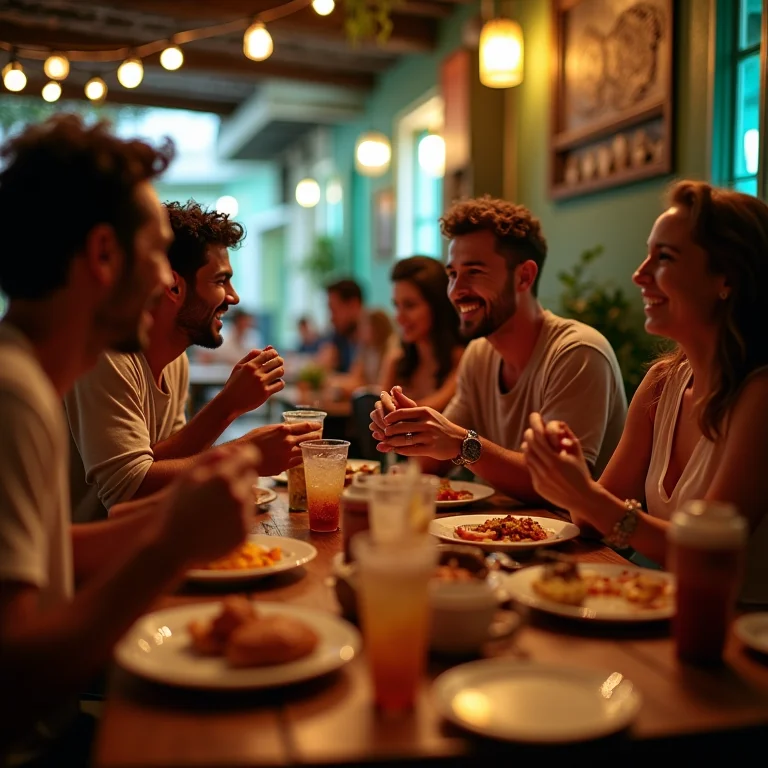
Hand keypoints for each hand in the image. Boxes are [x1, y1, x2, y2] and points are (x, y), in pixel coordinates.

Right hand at [159, 444, 258, 566]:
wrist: (173, 548)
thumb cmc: (175, 509)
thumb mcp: (186, 477)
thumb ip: (210, 458)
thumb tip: (232, 450)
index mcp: (223, 478)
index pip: (250, 456)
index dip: (245, 455)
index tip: (239, 459)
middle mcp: (238, 495)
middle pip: (251, 476)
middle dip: (240, 477)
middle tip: (220, 487)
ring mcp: (244, 516)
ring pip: (251, 497)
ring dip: (239, 497)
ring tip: (215, 508)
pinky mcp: (245, 532)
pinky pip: (248, 517)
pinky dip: (238, 516)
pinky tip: (218, 522)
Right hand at [220, 347, 284, 418]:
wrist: (230, 402)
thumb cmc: (234, 383)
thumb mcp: (239, 367)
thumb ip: (252, 355)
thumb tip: (269, 347)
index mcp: (250, 365)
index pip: (269, 353)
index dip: (274, 353)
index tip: (274, 356)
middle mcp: (256, 373)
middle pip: (277, 361)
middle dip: (279, 362)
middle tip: (278, 364)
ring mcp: (261, 383)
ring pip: (280, 372)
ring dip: (279, 372)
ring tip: (275, 374)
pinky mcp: (265, 393)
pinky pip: (280, 384)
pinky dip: (279, 383)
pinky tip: (275, 384)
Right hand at [246, 421, 322, 475]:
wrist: (242, 456)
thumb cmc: (251, 439)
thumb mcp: (267, 428)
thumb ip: (280, 429)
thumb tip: (290, 429)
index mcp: (283, 429)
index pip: (305, 426)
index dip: (314, 426)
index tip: (319, 426)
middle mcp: (288, 442)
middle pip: (308, 438)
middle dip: (315, 436)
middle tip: (319, 436)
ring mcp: (287, 455)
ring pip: (304, 450)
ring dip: (310, 448)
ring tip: (313, 447)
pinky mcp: (284, 466)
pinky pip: (297, 462)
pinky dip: (301, 458)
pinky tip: (302, 457)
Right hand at [369, 386, 413, 435]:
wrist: (417, 432)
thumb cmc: (415, 417)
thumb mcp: (411, 409)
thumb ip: (403, 399)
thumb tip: (395, 388)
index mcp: (389, 399)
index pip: (383, 397)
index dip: (387, 403)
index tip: (394, 410)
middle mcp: (381, 407)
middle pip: (376, 410)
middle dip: (381, 418)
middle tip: (388, 424)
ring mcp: (378, 419)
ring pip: (373, 421)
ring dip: (379, 427)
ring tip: (386, 433)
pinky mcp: (378, 430)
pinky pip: (374, 431)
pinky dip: (378, 434)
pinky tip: (383, 438)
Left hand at [378, 398, 465, 459]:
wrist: (458, 441)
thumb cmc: (439, 425)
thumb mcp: (428, 412)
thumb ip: (409, 405)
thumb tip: (393, 390)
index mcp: (425, 412)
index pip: (401, 413)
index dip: (389, 418)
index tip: (384, 421)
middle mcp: (427, 423)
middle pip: (400, 427)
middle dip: (389, 431)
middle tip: (383, 434)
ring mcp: (429, 436)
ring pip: (404, 440)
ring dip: (392, 443)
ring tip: (386, 443)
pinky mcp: (430, 449)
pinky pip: (411, 450)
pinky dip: (401, 451)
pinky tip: (397, 450)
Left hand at [521, 412, 595, 517]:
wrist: (582, 498)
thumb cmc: (581, 473)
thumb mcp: (578, 453)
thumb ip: (569, 437)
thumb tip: (558, 425)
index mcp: (556, 460)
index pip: (538, 438)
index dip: (535, 425)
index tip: (534, 416)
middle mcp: (546, 470)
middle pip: (530, 445)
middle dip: (529, 434)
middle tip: (531, 429)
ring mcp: (540, 479)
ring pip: (527, 456)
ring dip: (528, 446)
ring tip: (532, 441)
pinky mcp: (538, 486)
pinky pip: (530, 468)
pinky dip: (531, 459)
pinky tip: (535, 455)